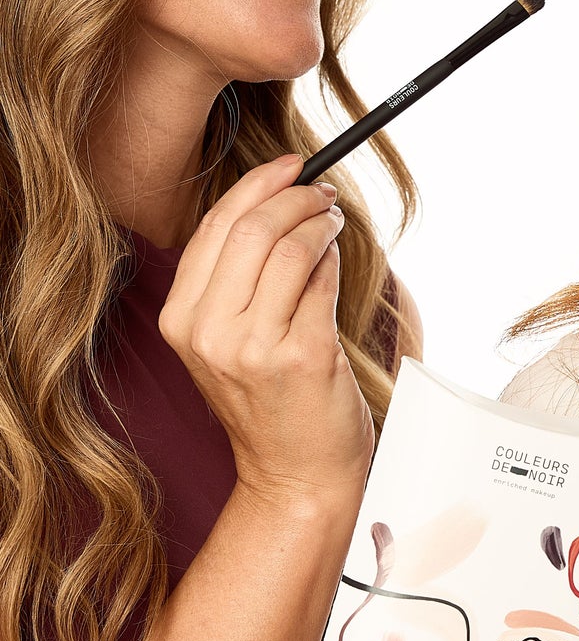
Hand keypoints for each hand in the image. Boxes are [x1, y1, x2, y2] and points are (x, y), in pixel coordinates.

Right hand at [158, 155, 373, 504]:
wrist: (295, 474)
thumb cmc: (273, 403)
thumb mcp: (230, 341)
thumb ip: (239, 280)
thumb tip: (280, 202)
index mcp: (181, 321)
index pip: (215, 228)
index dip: (257, 186)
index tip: (289, 166)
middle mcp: (208, 332)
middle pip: (252, 228)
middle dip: (295, 197)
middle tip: (323, 192)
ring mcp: (252, 346)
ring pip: (289, 249)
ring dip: (320, 223)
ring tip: (333, 220)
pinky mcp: (301, 356)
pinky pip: (321, 281)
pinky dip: (333, 259)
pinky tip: (336, 258)